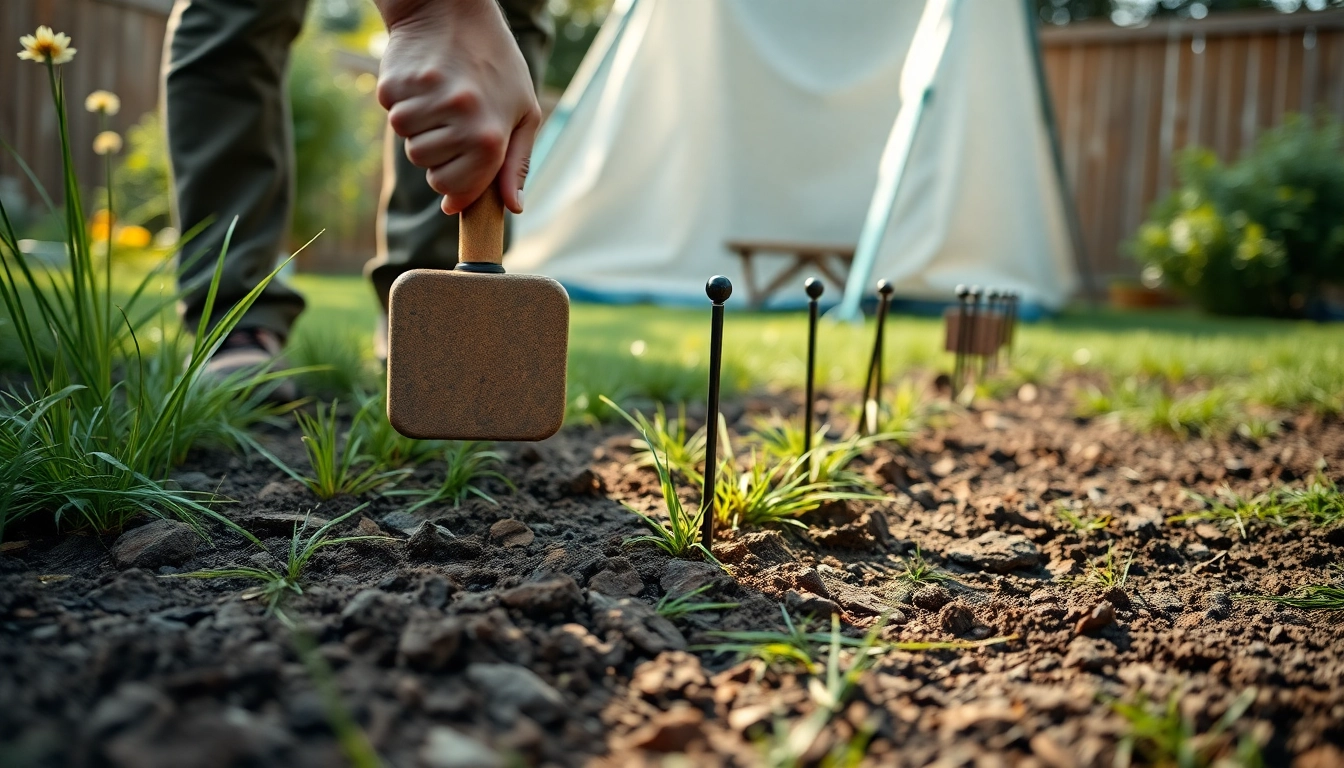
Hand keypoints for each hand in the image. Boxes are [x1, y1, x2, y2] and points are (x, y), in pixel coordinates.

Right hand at [374, 0, 540, 214]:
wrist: (454, 10)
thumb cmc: (496, 64)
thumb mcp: (523, 113)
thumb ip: (516, 164)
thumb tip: (512, 206)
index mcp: (491, 135)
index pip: (456, 188)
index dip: (454, 184)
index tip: (457, 169)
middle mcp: (460, 121)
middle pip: (429, 171)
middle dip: (438, 155)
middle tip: (454, 122)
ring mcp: (426, 102)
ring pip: (409, 145)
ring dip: (422, 129)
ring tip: (441, 97)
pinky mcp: (396, 86)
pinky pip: (393, 115)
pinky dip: (404, 105)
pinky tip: (424, 82)